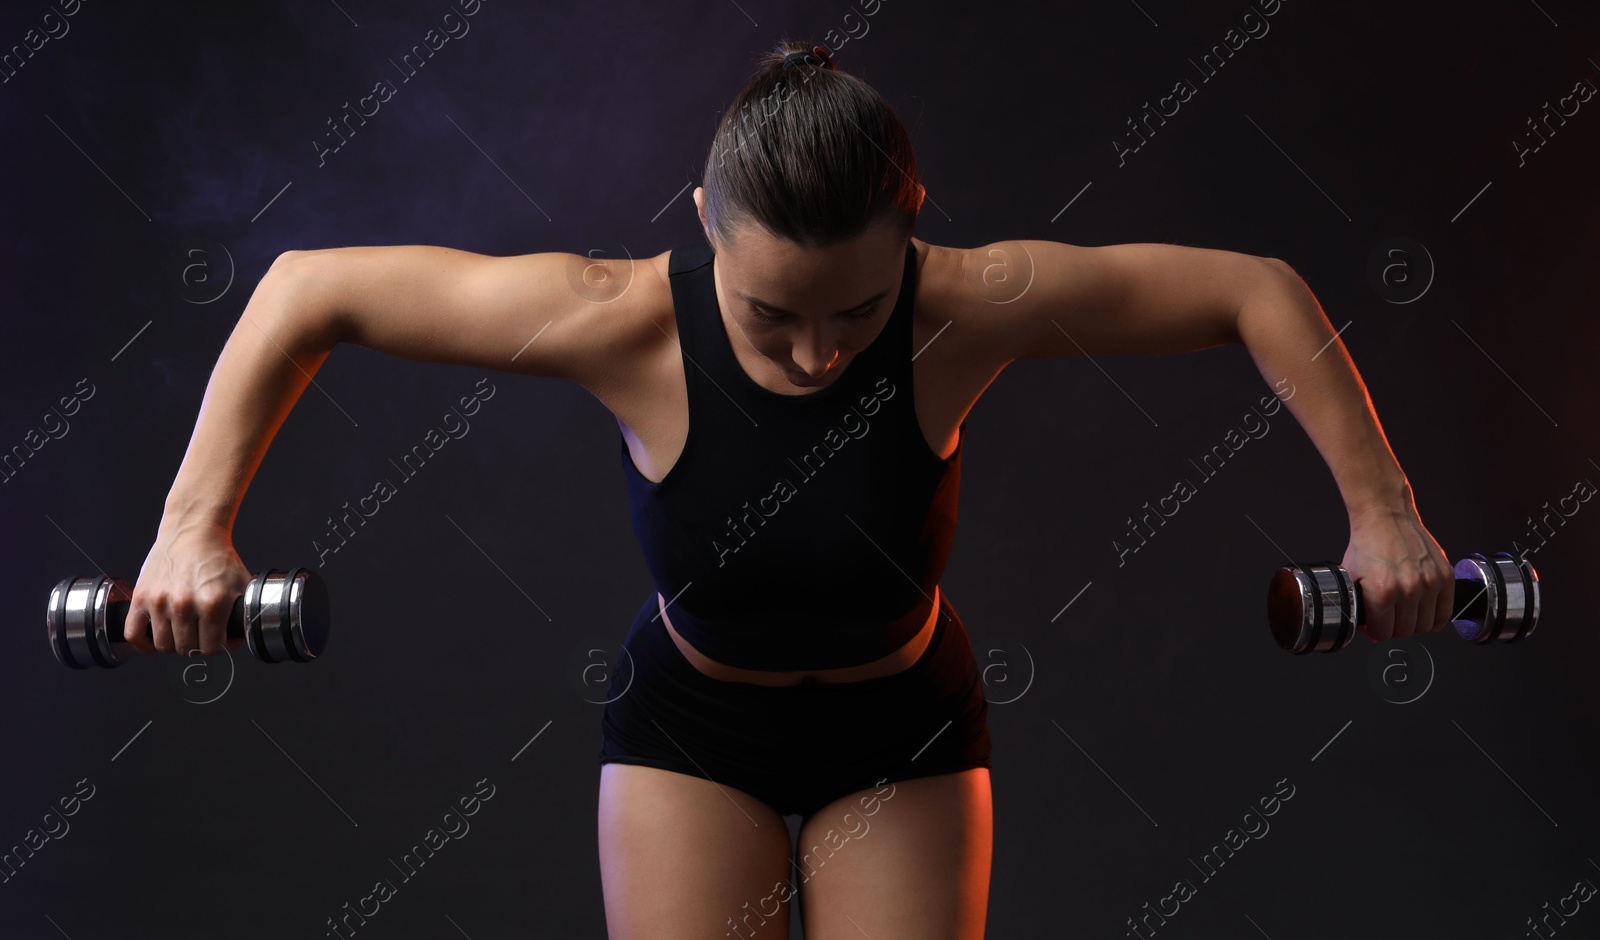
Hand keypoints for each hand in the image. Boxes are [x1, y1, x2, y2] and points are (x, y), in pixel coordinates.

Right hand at [124, 517, 250, 656]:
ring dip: (174, 644)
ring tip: (182, 633)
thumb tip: (236, 640)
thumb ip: (241, 614)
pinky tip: (154, 640)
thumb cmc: (217, 557)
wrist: (193, 531)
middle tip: (200, 635)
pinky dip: (143, 644)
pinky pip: (133, 633)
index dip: (218, 648)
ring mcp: (159, 601)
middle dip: (197, 646)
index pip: (210, 648)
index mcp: (212, 603)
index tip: (218, 641)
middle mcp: (184, 604)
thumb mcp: (241, 585)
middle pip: (186, 649)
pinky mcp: (140, 596)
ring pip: (163, 646)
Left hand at [1341, 504, 1455, 642]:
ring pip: (1426, 626)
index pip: (1383, 633)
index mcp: (1383, 591)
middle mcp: (1409, 589)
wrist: (1386, 517)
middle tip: (1388, 620)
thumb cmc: (1367, 544)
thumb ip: (1359, 606)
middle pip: (1405, 632)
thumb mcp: (1352, 577)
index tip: (1375, 627)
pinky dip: (1435, 619)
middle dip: (1393, 630)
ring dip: (1414, 625)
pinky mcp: (1445, 577)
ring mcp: (1430, 583)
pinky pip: (1445, 613)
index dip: (1376, 632)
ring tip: (1404, 615)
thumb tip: (1367, 629)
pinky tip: (1424, 613)